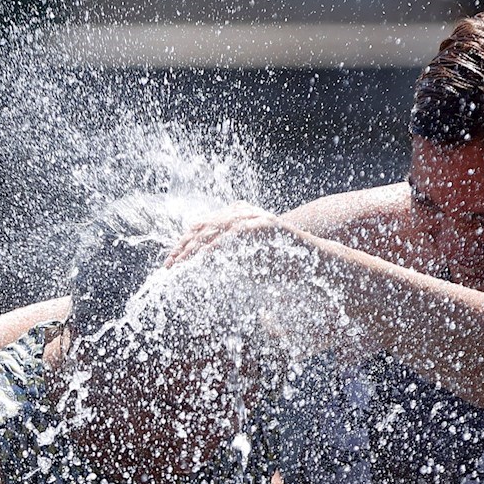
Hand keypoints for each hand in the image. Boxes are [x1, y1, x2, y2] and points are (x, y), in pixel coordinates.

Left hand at [162, 202, 303, 270]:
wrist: (314, 262)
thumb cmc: (282, 266)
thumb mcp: (246, 264)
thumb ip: (227, 262)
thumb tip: (202, 269)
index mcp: (236, 218)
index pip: (201, 227)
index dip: (183, 245)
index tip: (170, 263)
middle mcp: (242, 213)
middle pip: (202, 225)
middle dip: (183, 247)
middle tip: (169, 266)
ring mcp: (253, 217)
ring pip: (214, 229)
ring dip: (194, 248)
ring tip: (181, 264)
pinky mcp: (263, 225)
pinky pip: (233, 234)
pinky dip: (216, 247)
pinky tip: (203, 260)